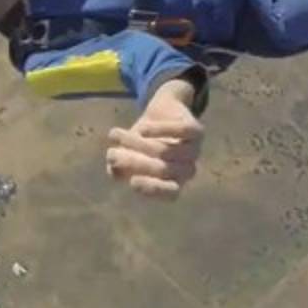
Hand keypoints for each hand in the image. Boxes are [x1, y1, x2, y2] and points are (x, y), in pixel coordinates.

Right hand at [105, 82, 203, 200]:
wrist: (163, 113)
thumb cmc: (144, 142)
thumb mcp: (128, 156)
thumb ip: (121, 167)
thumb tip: (115, 171)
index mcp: (174, 182)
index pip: (170, 194)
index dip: (152, 189)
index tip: (132, 181)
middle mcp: (187, 170)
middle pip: (163, 170)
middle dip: (135, 163)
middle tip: (111, 153)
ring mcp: (194, 150)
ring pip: (166, 151)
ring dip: (137, 144)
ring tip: (116, 135)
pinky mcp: (196, 131)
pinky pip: (181, 131)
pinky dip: (159, 130)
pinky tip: (142, 128)